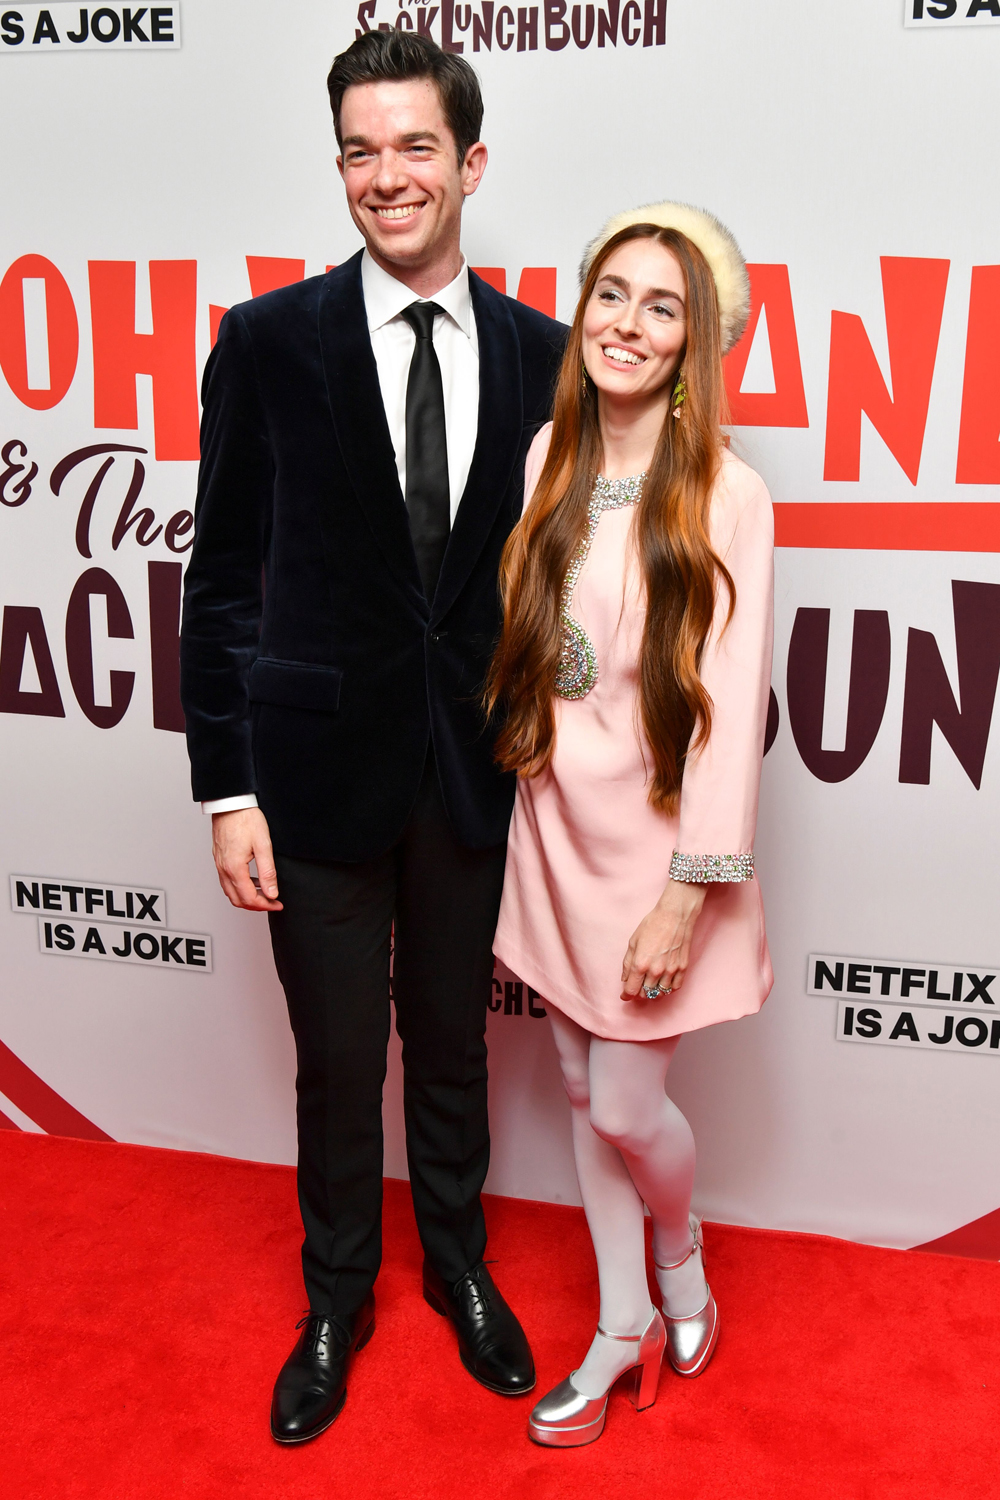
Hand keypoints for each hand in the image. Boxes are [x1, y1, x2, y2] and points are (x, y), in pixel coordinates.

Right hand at [211, 808, 282, 911]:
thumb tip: (271, 893)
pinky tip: (253, 880)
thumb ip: (267, 872)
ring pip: (230, 893)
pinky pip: (227, 882)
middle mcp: (223, 869)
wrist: (231, 803)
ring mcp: (219, 864)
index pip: (249, 899)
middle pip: (237, 900)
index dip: (265, 905)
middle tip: (272, 903)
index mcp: (234, 868)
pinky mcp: (219, 858)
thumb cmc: (246, 819)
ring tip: (264, 893)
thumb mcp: (263, 845)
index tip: (278, 904)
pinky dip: (240, 887)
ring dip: (247, 898)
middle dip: (256, 906)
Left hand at [621, 880, 706, 1000]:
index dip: (626, 995)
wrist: (675, 916)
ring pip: (660, 993)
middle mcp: (656, 971)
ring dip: (653, 992)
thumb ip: (627, 963)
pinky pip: (674, 988)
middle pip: (645, 994)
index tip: (624, 995)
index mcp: (640, 964)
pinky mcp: (682, 968)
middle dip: (638, 993)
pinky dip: (667, 989)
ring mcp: (671, 971)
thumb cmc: (652, 925)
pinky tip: (663, 983)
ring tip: (649, 986)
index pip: (631, 990)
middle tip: (637, 987)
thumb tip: (625, 979)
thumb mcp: (633, 942)